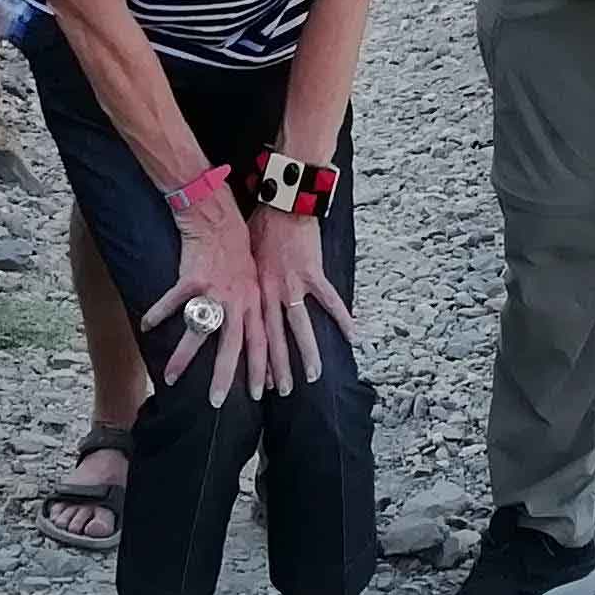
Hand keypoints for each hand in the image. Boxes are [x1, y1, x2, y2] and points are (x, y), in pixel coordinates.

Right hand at [141, 189, 272, 404]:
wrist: (219, 218)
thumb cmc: (237, 253)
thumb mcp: (254, 284)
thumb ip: (254, 314)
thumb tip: (258, 345)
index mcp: (254, 303)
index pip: (261, 342)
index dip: (261, 369)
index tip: (259, 395)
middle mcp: (237, 300)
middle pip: (233, 345)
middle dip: (225, 375)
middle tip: (215, 402)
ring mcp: (215, 290)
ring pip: (200, 331)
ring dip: (184, 357)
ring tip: (170, 378)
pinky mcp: (193, 278)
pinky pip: (173, 301)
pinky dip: (158, 313)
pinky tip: (146, 325)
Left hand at [248, 203, 356, 381]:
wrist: (279, 202)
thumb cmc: (259, 225)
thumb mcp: (245, 256)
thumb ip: (245, 280)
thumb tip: (239, 297)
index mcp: (253, 290)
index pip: (253, 333)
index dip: (255, 359)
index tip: (257, 383)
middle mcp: (271, 292)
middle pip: (273, 337)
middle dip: (277, 367)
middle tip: (281, 392)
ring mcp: (293, 284)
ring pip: (299, 326)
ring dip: (305, 353)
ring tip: (312, 376)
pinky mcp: (313, 272)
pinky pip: (329, 300)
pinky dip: (342, 318)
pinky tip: (354, 336)